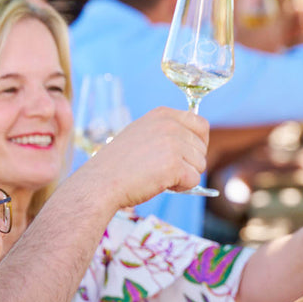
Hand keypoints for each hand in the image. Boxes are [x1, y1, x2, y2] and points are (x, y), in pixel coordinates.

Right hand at [78, 107, 209, 208]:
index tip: (187, 155)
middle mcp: (169, 125)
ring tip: (158, 176)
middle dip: (189, 163)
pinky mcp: (174, 164)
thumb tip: (194, 141)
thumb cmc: (119, 164)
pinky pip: (194, 180)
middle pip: (202, 148)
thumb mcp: (142, 134)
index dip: (199, 143)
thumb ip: (167, 132)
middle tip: (164, 169)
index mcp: (163, 114)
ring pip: (200, 165)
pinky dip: (181, 187)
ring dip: (184, 175)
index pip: (201, 124)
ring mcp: (172, 144)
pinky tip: (160, 184)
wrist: (100, 182)